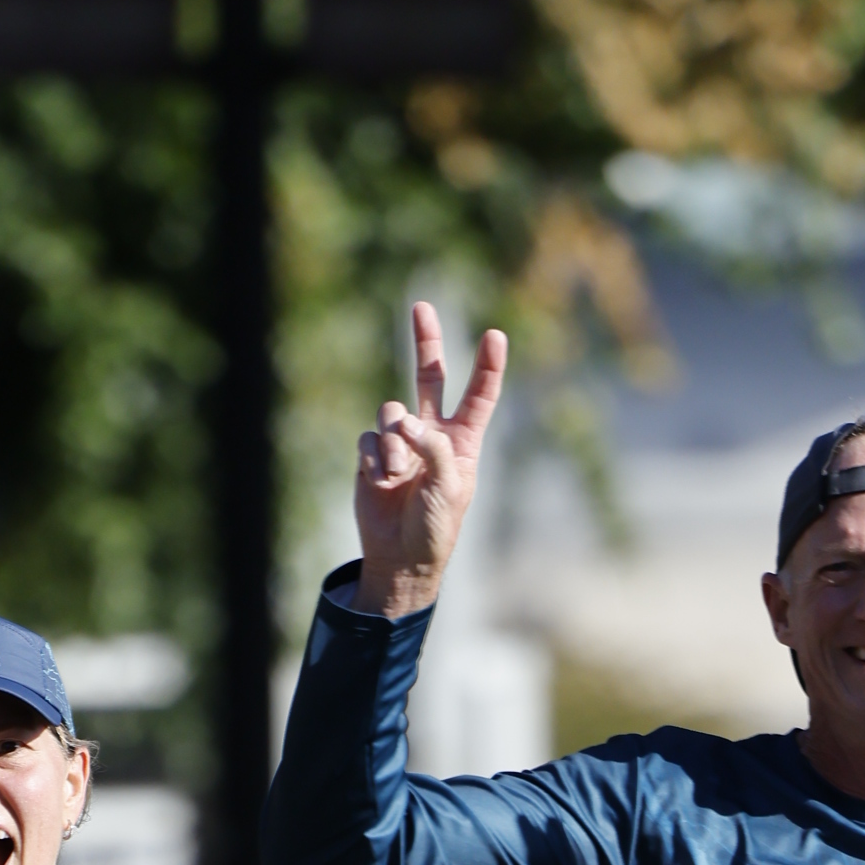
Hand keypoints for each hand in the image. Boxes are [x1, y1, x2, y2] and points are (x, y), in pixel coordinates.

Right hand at [354, 300, 507, 619]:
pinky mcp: (372, 455)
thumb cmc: (434, 527)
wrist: (400, 559)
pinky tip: (380, 482)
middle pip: (429, 376)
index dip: (487, 366)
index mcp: (461, 441)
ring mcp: (400, 442)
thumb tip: (403, 420)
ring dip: (394, 440)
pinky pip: (369, 438)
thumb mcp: (448, 489)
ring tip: (398, 472)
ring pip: (391, 411)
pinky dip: (375, 459)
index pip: (478, 396)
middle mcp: (431, 433)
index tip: (495, 335)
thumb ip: (433, 448)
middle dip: (426, 341)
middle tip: (422, 306)